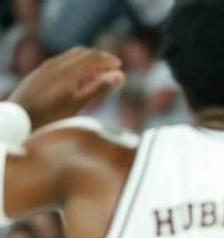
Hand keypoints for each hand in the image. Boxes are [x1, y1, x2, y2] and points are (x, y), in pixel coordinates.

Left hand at [9, 47, 124, 129]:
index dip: (108, 59)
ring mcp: (47, 66)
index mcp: (69, 69)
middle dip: (99, 58)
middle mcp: (57, 63)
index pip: (93, 56)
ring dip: (87, 62)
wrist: (21, 116)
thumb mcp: (80, 102)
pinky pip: (62, 62)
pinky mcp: (41, 72)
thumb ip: (101, 88)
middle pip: (83, 52)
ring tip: (96, 76)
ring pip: (72, 57)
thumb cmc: (52, 113)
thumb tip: (120, 75)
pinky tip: (78, 81)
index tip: (119, 65)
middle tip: (110, 70)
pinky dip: (76, 66)